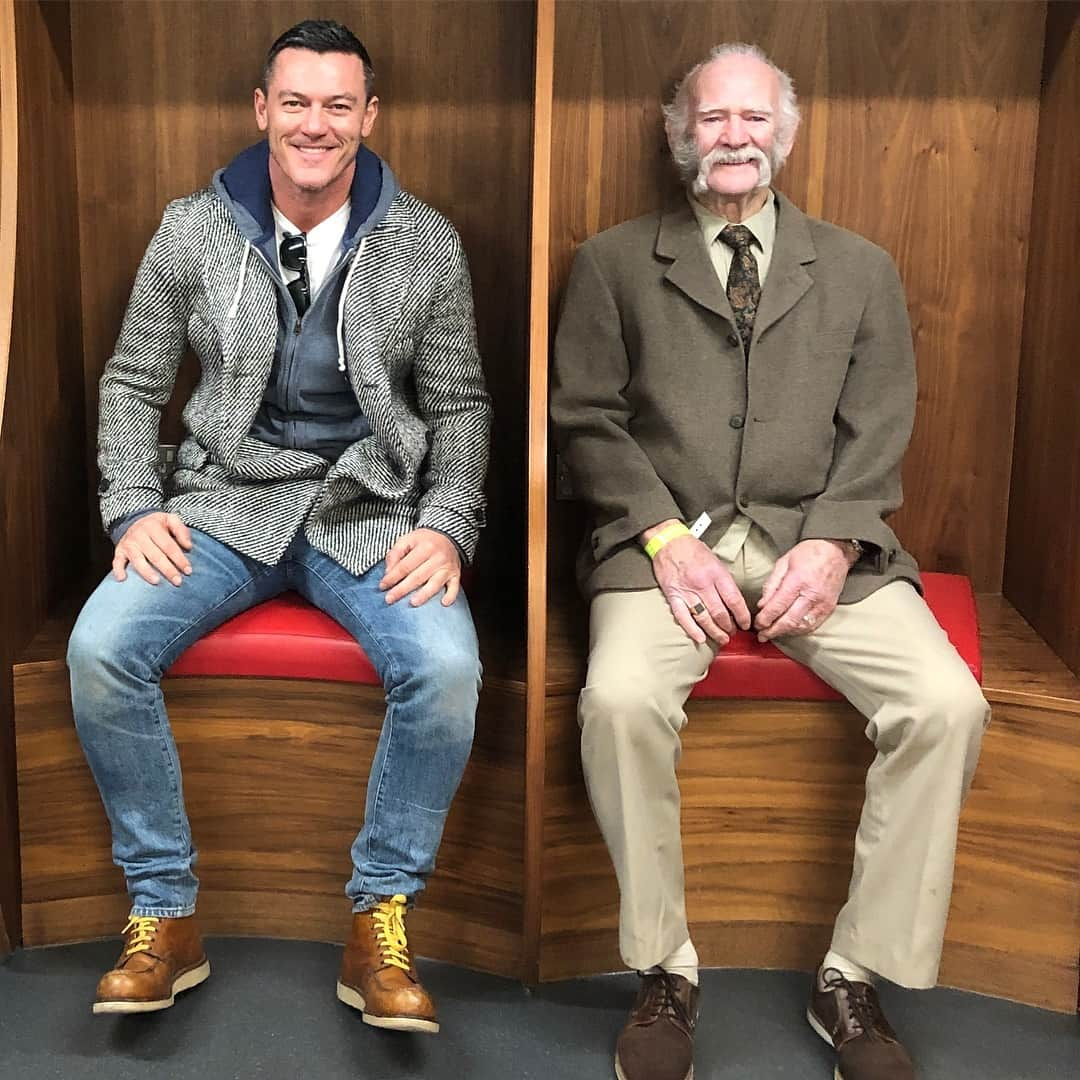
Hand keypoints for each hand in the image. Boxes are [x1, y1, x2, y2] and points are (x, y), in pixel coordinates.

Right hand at [112, 512, 192, 585]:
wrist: (134, 520)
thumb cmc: (157, 524)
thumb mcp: (170, 519)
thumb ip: (181, 530)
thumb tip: (188, 546)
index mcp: (153, 527)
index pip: (168, 546)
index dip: (179, 559)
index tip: (188, 570)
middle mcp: (139, 535)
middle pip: (155, 555)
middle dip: (167, 569)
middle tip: (178, 581)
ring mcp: (128, 544)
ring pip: (138, 560)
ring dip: (147, 572)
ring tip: (156, 581)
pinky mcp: (119, 551)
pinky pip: (117, 561)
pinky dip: (118, 570)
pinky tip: (122, 579)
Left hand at [380, 528, 461, 606]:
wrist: (448, 536)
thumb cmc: (424, 540)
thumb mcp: (407, 540)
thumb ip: (395, 554)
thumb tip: (388, 573)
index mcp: (425, 547)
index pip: (405, 566)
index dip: (392, 577)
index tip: (382, 586)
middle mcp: (438, 558)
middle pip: (418, 577)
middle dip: (402, 589)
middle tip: (389, 599)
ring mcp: (448, 567)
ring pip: (435, 584)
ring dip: (424, 594)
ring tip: (413, 603)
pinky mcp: (456, 575)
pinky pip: (455, 587)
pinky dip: (451, 596)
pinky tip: (443, 603)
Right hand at [646, 527, 750, 645]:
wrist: (669, 542)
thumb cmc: (693, 550)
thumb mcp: (715, 561)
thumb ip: (724, 581)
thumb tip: (734, 602)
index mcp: (716, 573)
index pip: (734, 600)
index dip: (742, 616)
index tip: (746, 624)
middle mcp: (703, 584)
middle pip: (720, 613)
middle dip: (729, 627)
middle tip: (732, 632)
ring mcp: (687, 591)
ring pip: (704, 618)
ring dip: (714, 632)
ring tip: (722, 638)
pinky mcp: (673, 596)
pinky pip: (683, 617)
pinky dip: (692, 630)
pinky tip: (700, 638)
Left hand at [754, 539, 852, 640]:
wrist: (836, 551)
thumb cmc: (809, 554)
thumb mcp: (783, 562)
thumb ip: (771, 585)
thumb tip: (762, 605)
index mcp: (797, 581)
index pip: (778, 606)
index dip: (765, 619)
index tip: (757, 624)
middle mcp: (811, 594)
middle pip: (789, 621)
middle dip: (772, 631)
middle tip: (762, 635)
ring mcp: (822, 603)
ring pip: (801, 627)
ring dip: (785, 633)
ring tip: (772, 634)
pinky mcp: (829, 608)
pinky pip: (813, 626)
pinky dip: (799, 631)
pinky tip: (789, 630)